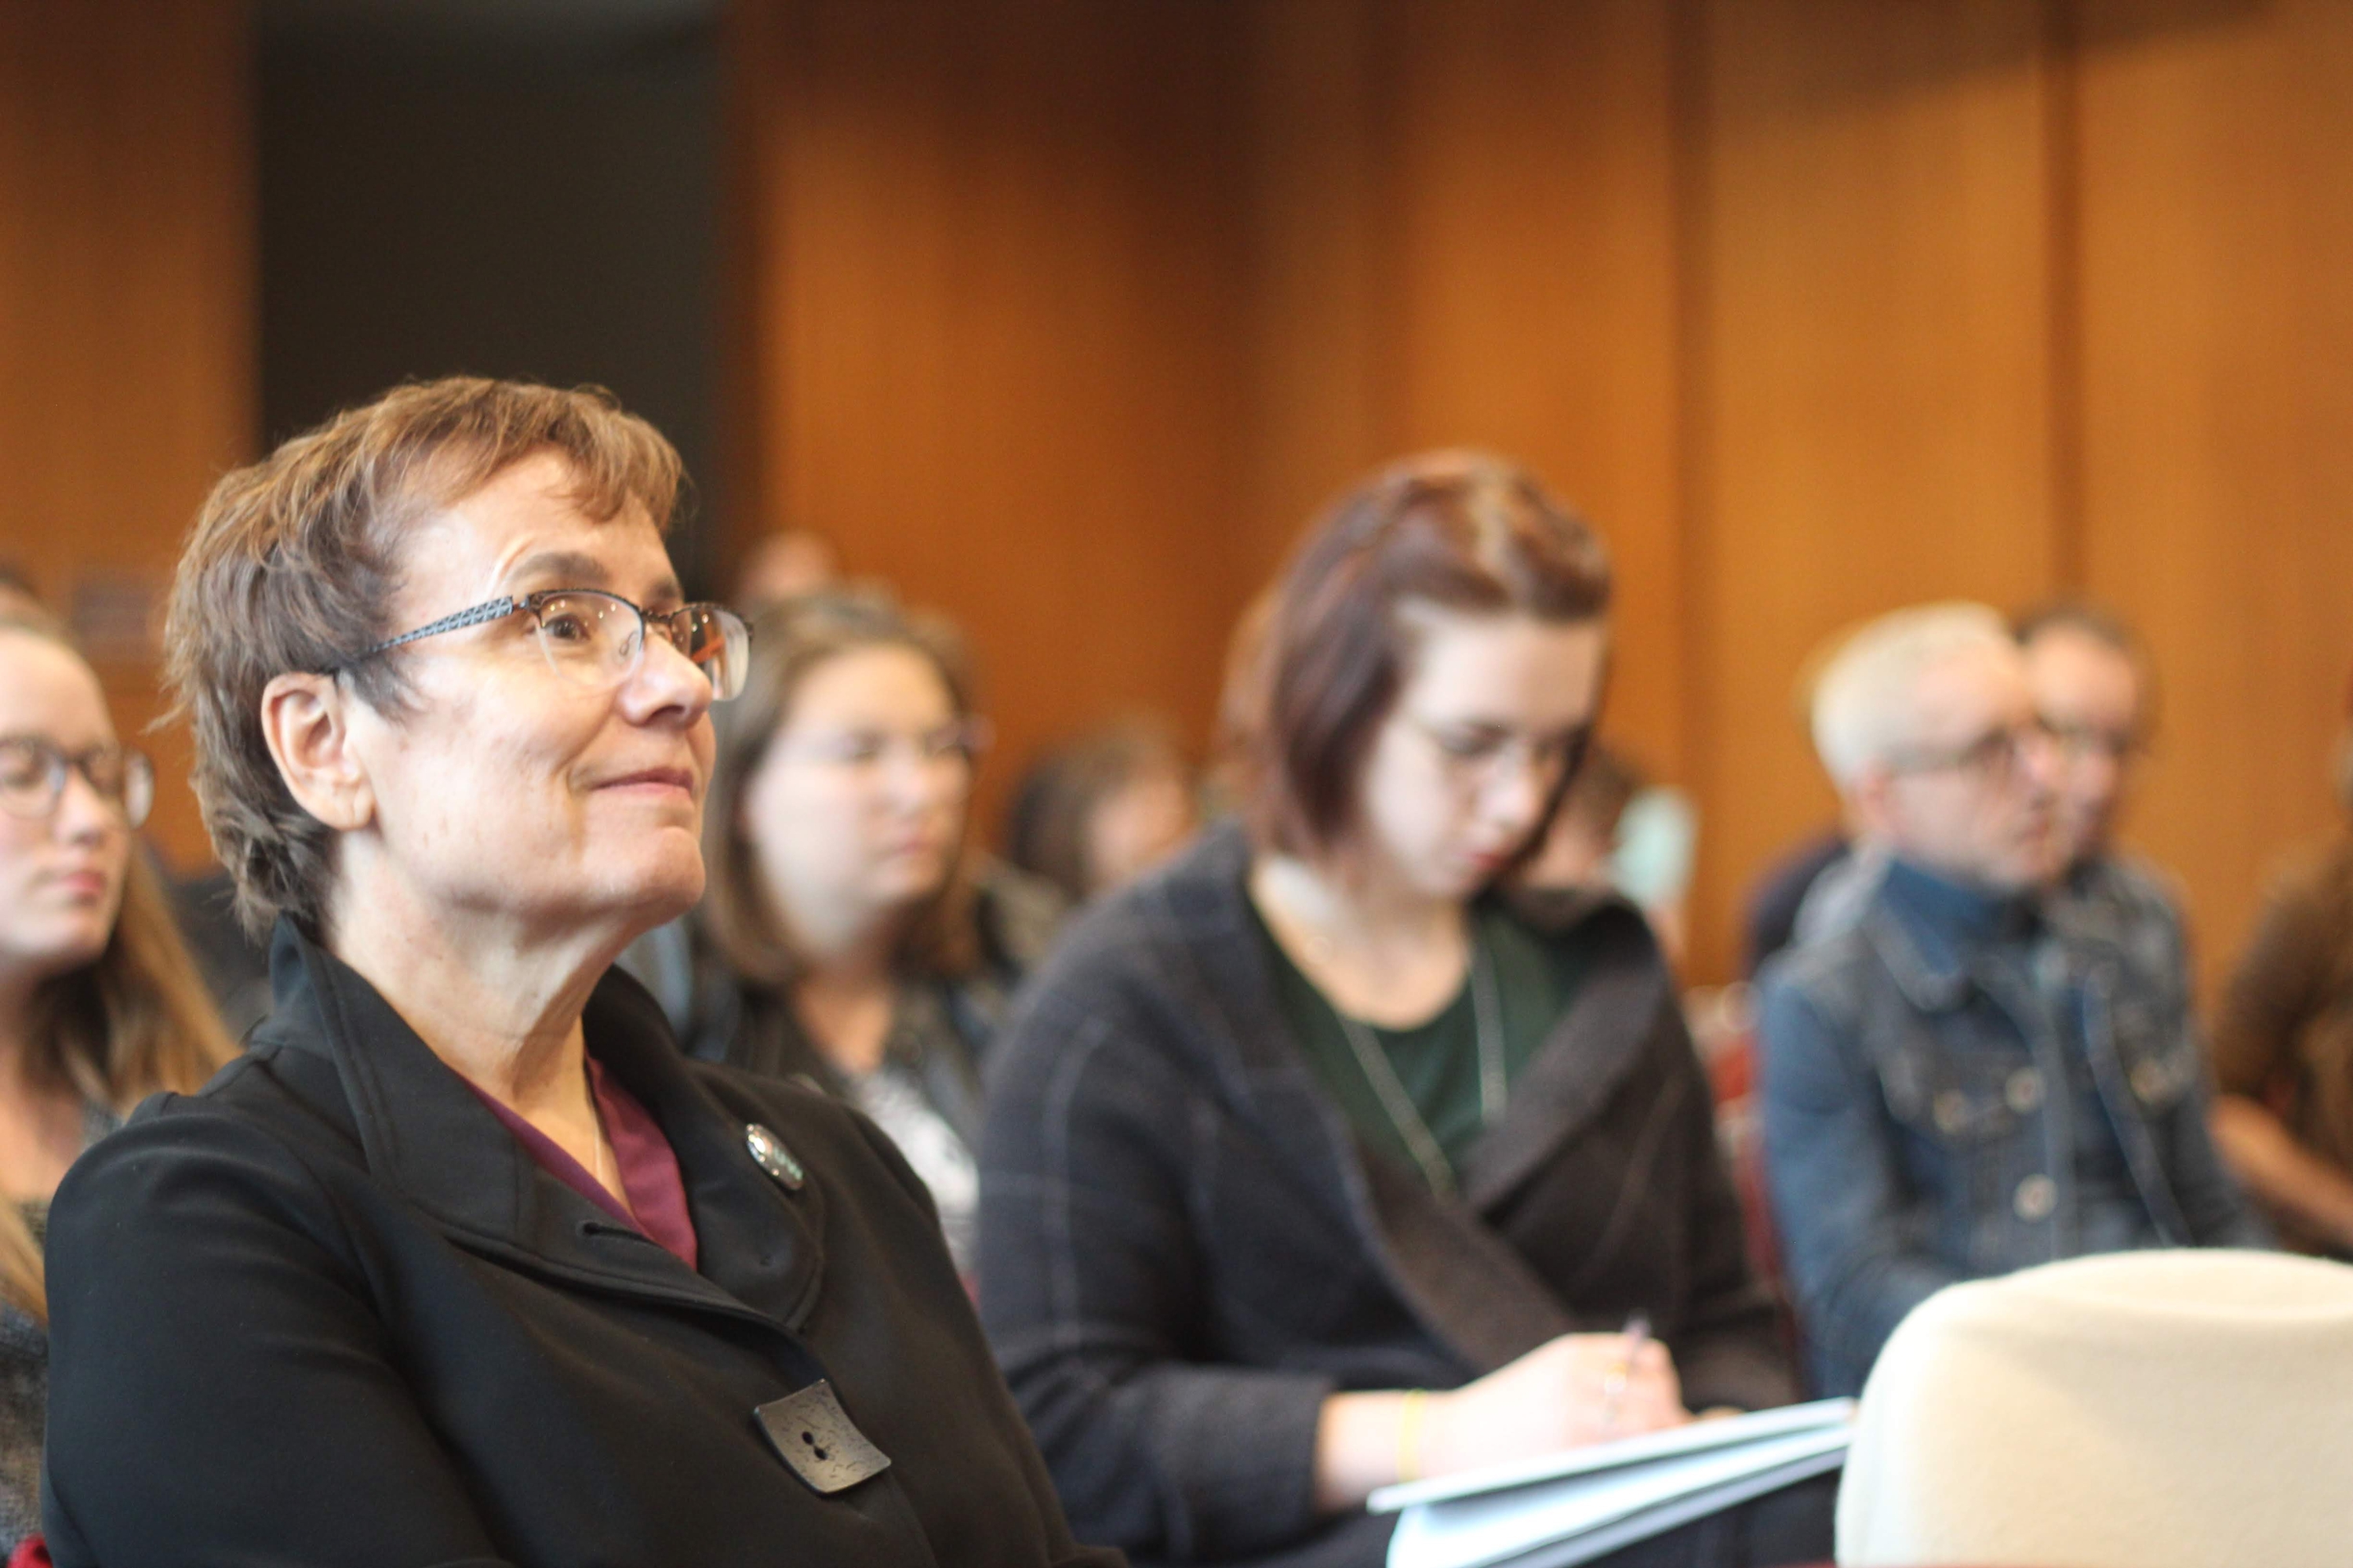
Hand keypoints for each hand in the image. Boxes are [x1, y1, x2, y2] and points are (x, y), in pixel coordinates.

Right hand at [1423, 1332, 1686, 1474]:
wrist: (1449, 1437)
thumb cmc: (1503, 1410)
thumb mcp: (1546, 1371)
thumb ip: (1594, 1371)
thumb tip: (1659, 1392)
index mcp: (1571, 1352)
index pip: (1649, 1358)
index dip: (1664, 1384)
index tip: (1662, 1403)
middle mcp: (1576, 1377)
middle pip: (1658, 1391)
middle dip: (1671, 1417)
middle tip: (1667, 1438)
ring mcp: (1573, 1414)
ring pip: (1650, 1422)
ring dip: (1662, 1440)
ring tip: (1653, 1454)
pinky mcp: (1568, 1450)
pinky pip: (1627, 1451)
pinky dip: (1640, 1458)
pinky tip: (1631, 1466)